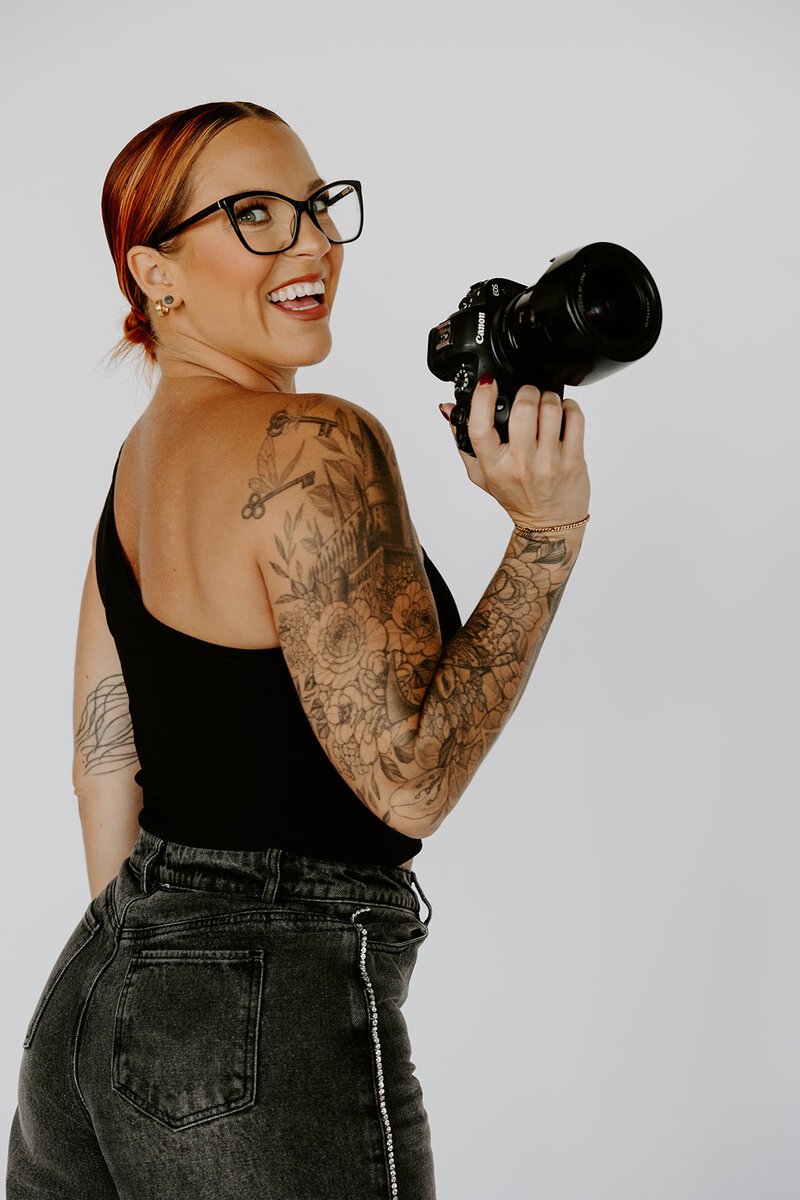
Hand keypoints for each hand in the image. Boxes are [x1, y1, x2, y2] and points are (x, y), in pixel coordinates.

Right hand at [440, 378, 589, 526]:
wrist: (549, 524)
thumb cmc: (515, 497)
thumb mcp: (481, 474)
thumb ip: (463, 441)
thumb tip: (448, 408)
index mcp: (493, 466)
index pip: (480, 426)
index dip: (482, 398)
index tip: (487, 382)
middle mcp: (520, 464)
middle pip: (523, 408)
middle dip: (526, 392)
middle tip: (527, 396)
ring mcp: (549, 463)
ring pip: (550, 408)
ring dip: (548, 397)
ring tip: (545, 405)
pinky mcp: (573, 461)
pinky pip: (574, 418)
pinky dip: (569, 407)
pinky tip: (563, 414)